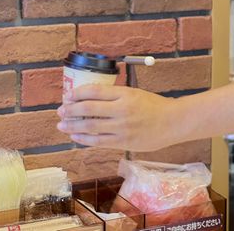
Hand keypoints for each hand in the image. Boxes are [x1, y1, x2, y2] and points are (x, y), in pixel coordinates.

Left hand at [56, 85, 177, 150]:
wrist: (173, 122)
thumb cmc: (154, 106)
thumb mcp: (135, 93)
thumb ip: (116, 96)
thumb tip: (90, 99)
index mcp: (125, 94)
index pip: (95, 91)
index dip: (77, 93)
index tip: (68, 95)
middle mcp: (122, 110)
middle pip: (88, 109)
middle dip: (70, 109)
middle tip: (60, 110)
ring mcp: (122, 127)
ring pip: (90, 126)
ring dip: (72, 125)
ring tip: (62, 124)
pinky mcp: (123, 142)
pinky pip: (98, 141)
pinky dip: (84, 139)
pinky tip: (75, 136)